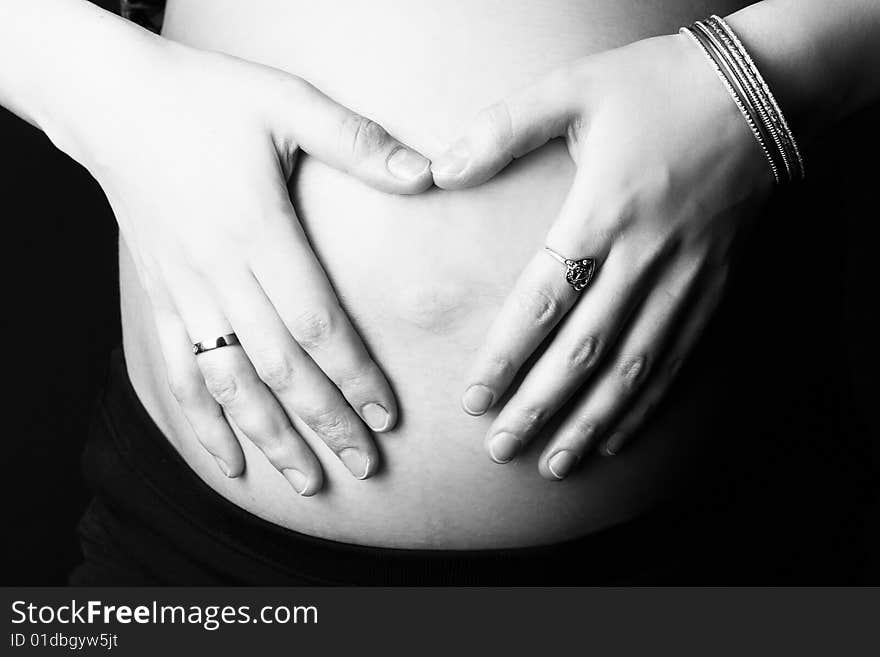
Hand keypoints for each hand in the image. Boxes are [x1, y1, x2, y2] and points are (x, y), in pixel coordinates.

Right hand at [67, 39, 432, 493]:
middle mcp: (220, 275)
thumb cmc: (204, 99)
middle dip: (326, 423)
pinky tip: (228, 461)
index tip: (387, 415)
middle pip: (280, 368)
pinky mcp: (160, 298)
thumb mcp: (287, 101)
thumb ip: (358, 141)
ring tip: (309, 482)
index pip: (317, 324)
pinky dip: (203, 423)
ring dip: (271, 438)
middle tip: (366, 467)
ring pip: (230, 384)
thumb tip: (429, 172)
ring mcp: (185, 293)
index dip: (355, 375)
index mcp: (259, 233)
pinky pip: (179, 373)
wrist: (112, 103)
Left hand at [432, 33, 772, 477]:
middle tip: (500, 450)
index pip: (544, 302)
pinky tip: (618, 434)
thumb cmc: (659, 85)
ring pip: (635, 367)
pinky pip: (679, 356)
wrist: (760, 88)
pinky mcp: (714, 283)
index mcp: (603, 210)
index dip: (507, 357)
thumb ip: (503, 129)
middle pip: (585, 350)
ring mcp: (686, 275)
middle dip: (539, 407)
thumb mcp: (574, 88)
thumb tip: (441, 170)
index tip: (474, 399)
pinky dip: (648, 401)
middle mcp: (646, 255)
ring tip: (555, 464)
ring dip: (591, 420)